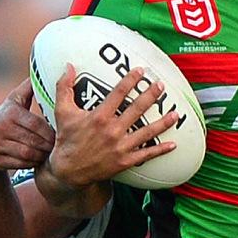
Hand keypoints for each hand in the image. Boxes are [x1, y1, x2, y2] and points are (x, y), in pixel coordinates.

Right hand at [0, 81, 53, 173]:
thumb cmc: (4, 117)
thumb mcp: (13, 101)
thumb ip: (28, 89)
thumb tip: (42, 72)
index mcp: (10, 113)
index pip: (36, 124)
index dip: (50, 131)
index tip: (61, 133)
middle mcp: (2, 129)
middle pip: (34, 141)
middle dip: (49, 145)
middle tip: (60, 146)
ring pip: (28, 154)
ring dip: (42, 155)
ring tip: (51, 154)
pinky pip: (20, 164)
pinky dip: (32, 163)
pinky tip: (39, 160)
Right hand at [45, 62, 177, 187]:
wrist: (68, 171)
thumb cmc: (66, 140)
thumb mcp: (62, 112)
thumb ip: (64, 87)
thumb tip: (68, 66)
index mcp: (99, 117)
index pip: (118, 94)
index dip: (130, 80)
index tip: (141, 71)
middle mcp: (112, 131)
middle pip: (137, 109)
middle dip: (151, 96)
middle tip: (161, 86)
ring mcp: (120, 147)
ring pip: (147, 132)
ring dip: (162, 123)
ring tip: (175, 113)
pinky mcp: (124, 161)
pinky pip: (146, 154)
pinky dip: (160, 150)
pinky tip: (173, 144)